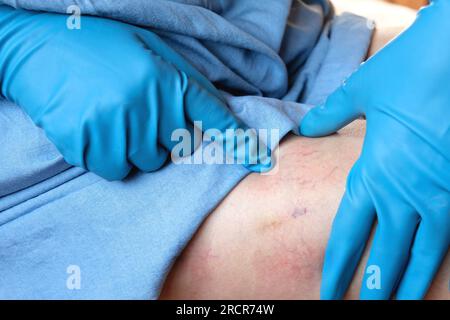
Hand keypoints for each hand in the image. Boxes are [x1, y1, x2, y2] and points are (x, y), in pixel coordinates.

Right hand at [0, 6, 264, 179]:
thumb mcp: (148, 48)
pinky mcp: (87, 144)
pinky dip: (109, 156)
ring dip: (134, 147)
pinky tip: (97, 130)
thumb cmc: (96, 42)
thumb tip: (211, 107)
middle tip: (141, 113)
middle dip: (164, 136)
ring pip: (145, 162)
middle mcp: (148, 106)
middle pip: (176, 147)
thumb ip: (181, 78)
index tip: (260, 158)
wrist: (36, 43)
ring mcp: (117, 127)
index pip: (214, 118)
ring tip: (114, 118)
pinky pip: (114, 169)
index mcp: (167, 80)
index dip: (239, 141)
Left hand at [300, 0, 449, 298]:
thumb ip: (330, 114)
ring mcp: (439, 195)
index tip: (329, 290)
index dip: (338, 266)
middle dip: (373, 286)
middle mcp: (404, 193)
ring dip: (407, 284)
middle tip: (360, 310)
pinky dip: (442, 261)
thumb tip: (307, 125)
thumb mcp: (360, 92)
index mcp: (373, 174)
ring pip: (421, 254)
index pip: (349, 234)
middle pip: (384, 254)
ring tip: (395, 306)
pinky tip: (435, 279)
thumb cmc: (408, 70)